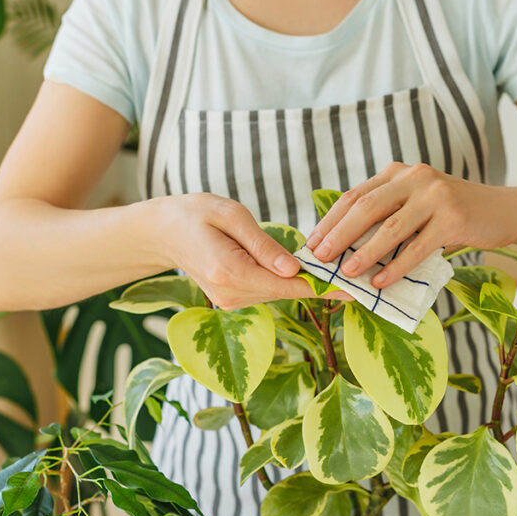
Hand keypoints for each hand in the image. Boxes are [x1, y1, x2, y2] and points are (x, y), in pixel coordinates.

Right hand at [160, 194, 350, 309]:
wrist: (162, 232)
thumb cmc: (195, 214)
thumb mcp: (231, 216)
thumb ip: (263, 244)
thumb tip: (294, 268)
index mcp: (230, 272)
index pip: (286, 284)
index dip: (321, 287)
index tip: (352, 289)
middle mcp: (231, 294)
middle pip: (285, 291)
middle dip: (317, 281)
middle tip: (353, 272)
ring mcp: (230, 301)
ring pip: (278, 292)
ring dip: (302, 281)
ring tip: (334, 269)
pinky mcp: (232, 300)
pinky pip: (266, 290)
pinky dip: (284, 280)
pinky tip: (301, 269)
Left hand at [305, 163, 516, 288]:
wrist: (503, 210)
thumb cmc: (452, 214)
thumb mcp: (416, 205)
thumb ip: (387, 215)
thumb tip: (344, 247)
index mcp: (398, 174)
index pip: (354, 195)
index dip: (330, 220)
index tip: (312, 243)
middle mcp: (415, 178)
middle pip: (366, 207)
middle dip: (338, 235)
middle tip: (321, 258)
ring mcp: (436, 196)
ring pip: (390, 227)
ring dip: (365, 253)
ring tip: (346, 273)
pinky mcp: (454, 218)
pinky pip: (418, 247)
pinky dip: (396, 267)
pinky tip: (380, 282)